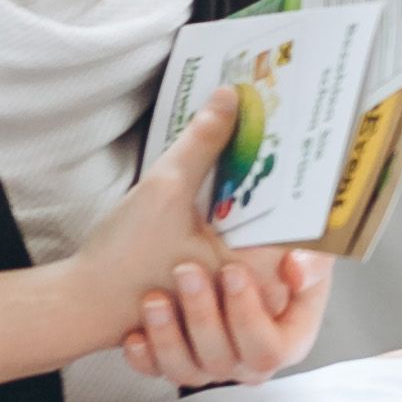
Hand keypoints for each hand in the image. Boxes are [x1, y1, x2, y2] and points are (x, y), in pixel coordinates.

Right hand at [63, 90, 335, 388]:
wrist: (80, 306)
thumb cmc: (122, 259)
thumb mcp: (164, 189)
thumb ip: (202, 142)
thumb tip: (231, 95)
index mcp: (259, 269)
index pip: (309, 222)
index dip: (317, 179)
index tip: (321, 137)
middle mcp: (257, 285)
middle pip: (290, 221)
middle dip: (290, 175)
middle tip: (296, 126)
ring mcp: (237, 288)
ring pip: (265, 229)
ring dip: (262, 191)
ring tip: (262, 142)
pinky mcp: (217, 284)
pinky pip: (242, 240)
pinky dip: (239, 209)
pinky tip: (229, 176)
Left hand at [124, 248, 332, 388]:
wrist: (244, 262)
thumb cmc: (279, 261)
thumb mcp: (308, 254)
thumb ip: (310, 261)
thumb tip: (297, 270)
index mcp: (289, 341)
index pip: (270, 349)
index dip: (248, 316)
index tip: (232, 272)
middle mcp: (250, 362)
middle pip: (225, 360)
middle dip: (202, 316)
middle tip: (187, 273)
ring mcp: (213, 367)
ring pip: (188, 371)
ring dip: (168, 336)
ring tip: (155, 298)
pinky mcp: (180, 364)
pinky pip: (158, 373)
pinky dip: (144, 356)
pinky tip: (135, 334)